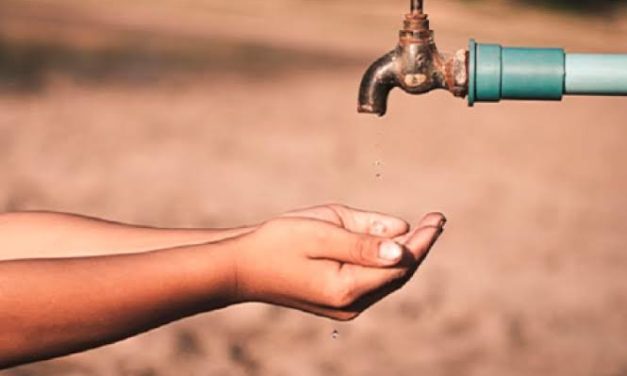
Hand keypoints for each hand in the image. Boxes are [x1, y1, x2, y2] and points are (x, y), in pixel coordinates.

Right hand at [229, 204, 445, 319]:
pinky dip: (386, 262)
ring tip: (423, 228)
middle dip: (419, 246)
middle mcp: (351, 305)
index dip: (422, 241)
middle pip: (399, 275)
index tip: (438, 218)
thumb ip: (363, 239)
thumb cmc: (278, 242)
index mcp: (347, 286)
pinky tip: (393, 244)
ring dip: (406, 254)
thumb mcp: (321, 230)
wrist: (243, 268)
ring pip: (388, 279)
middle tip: (437, 220)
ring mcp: (344, 307)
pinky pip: (373, 281)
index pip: (401, 264)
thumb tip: (403, 244)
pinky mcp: (338, 302)